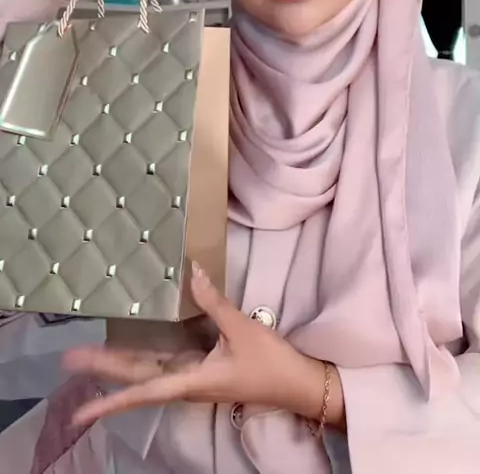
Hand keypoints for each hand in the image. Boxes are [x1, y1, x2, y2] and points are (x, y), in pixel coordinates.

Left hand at [64, 265, 343, 428]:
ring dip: (118, 366)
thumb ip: (215, 302)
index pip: (143, 392)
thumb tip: (191, 272)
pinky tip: (131, 349)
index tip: (78, 412)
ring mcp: (192, 378)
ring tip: (88, 354)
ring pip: (148, 374)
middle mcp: (185, 384)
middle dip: (103, 372)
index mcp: (192, 381)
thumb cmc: (270, 363)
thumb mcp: (242, 329)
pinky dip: (143, 359)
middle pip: (137, 380)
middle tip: (69, 360)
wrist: (296, 385)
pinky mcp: (201, 371)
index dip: (110, 400)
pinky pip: (164, 367)